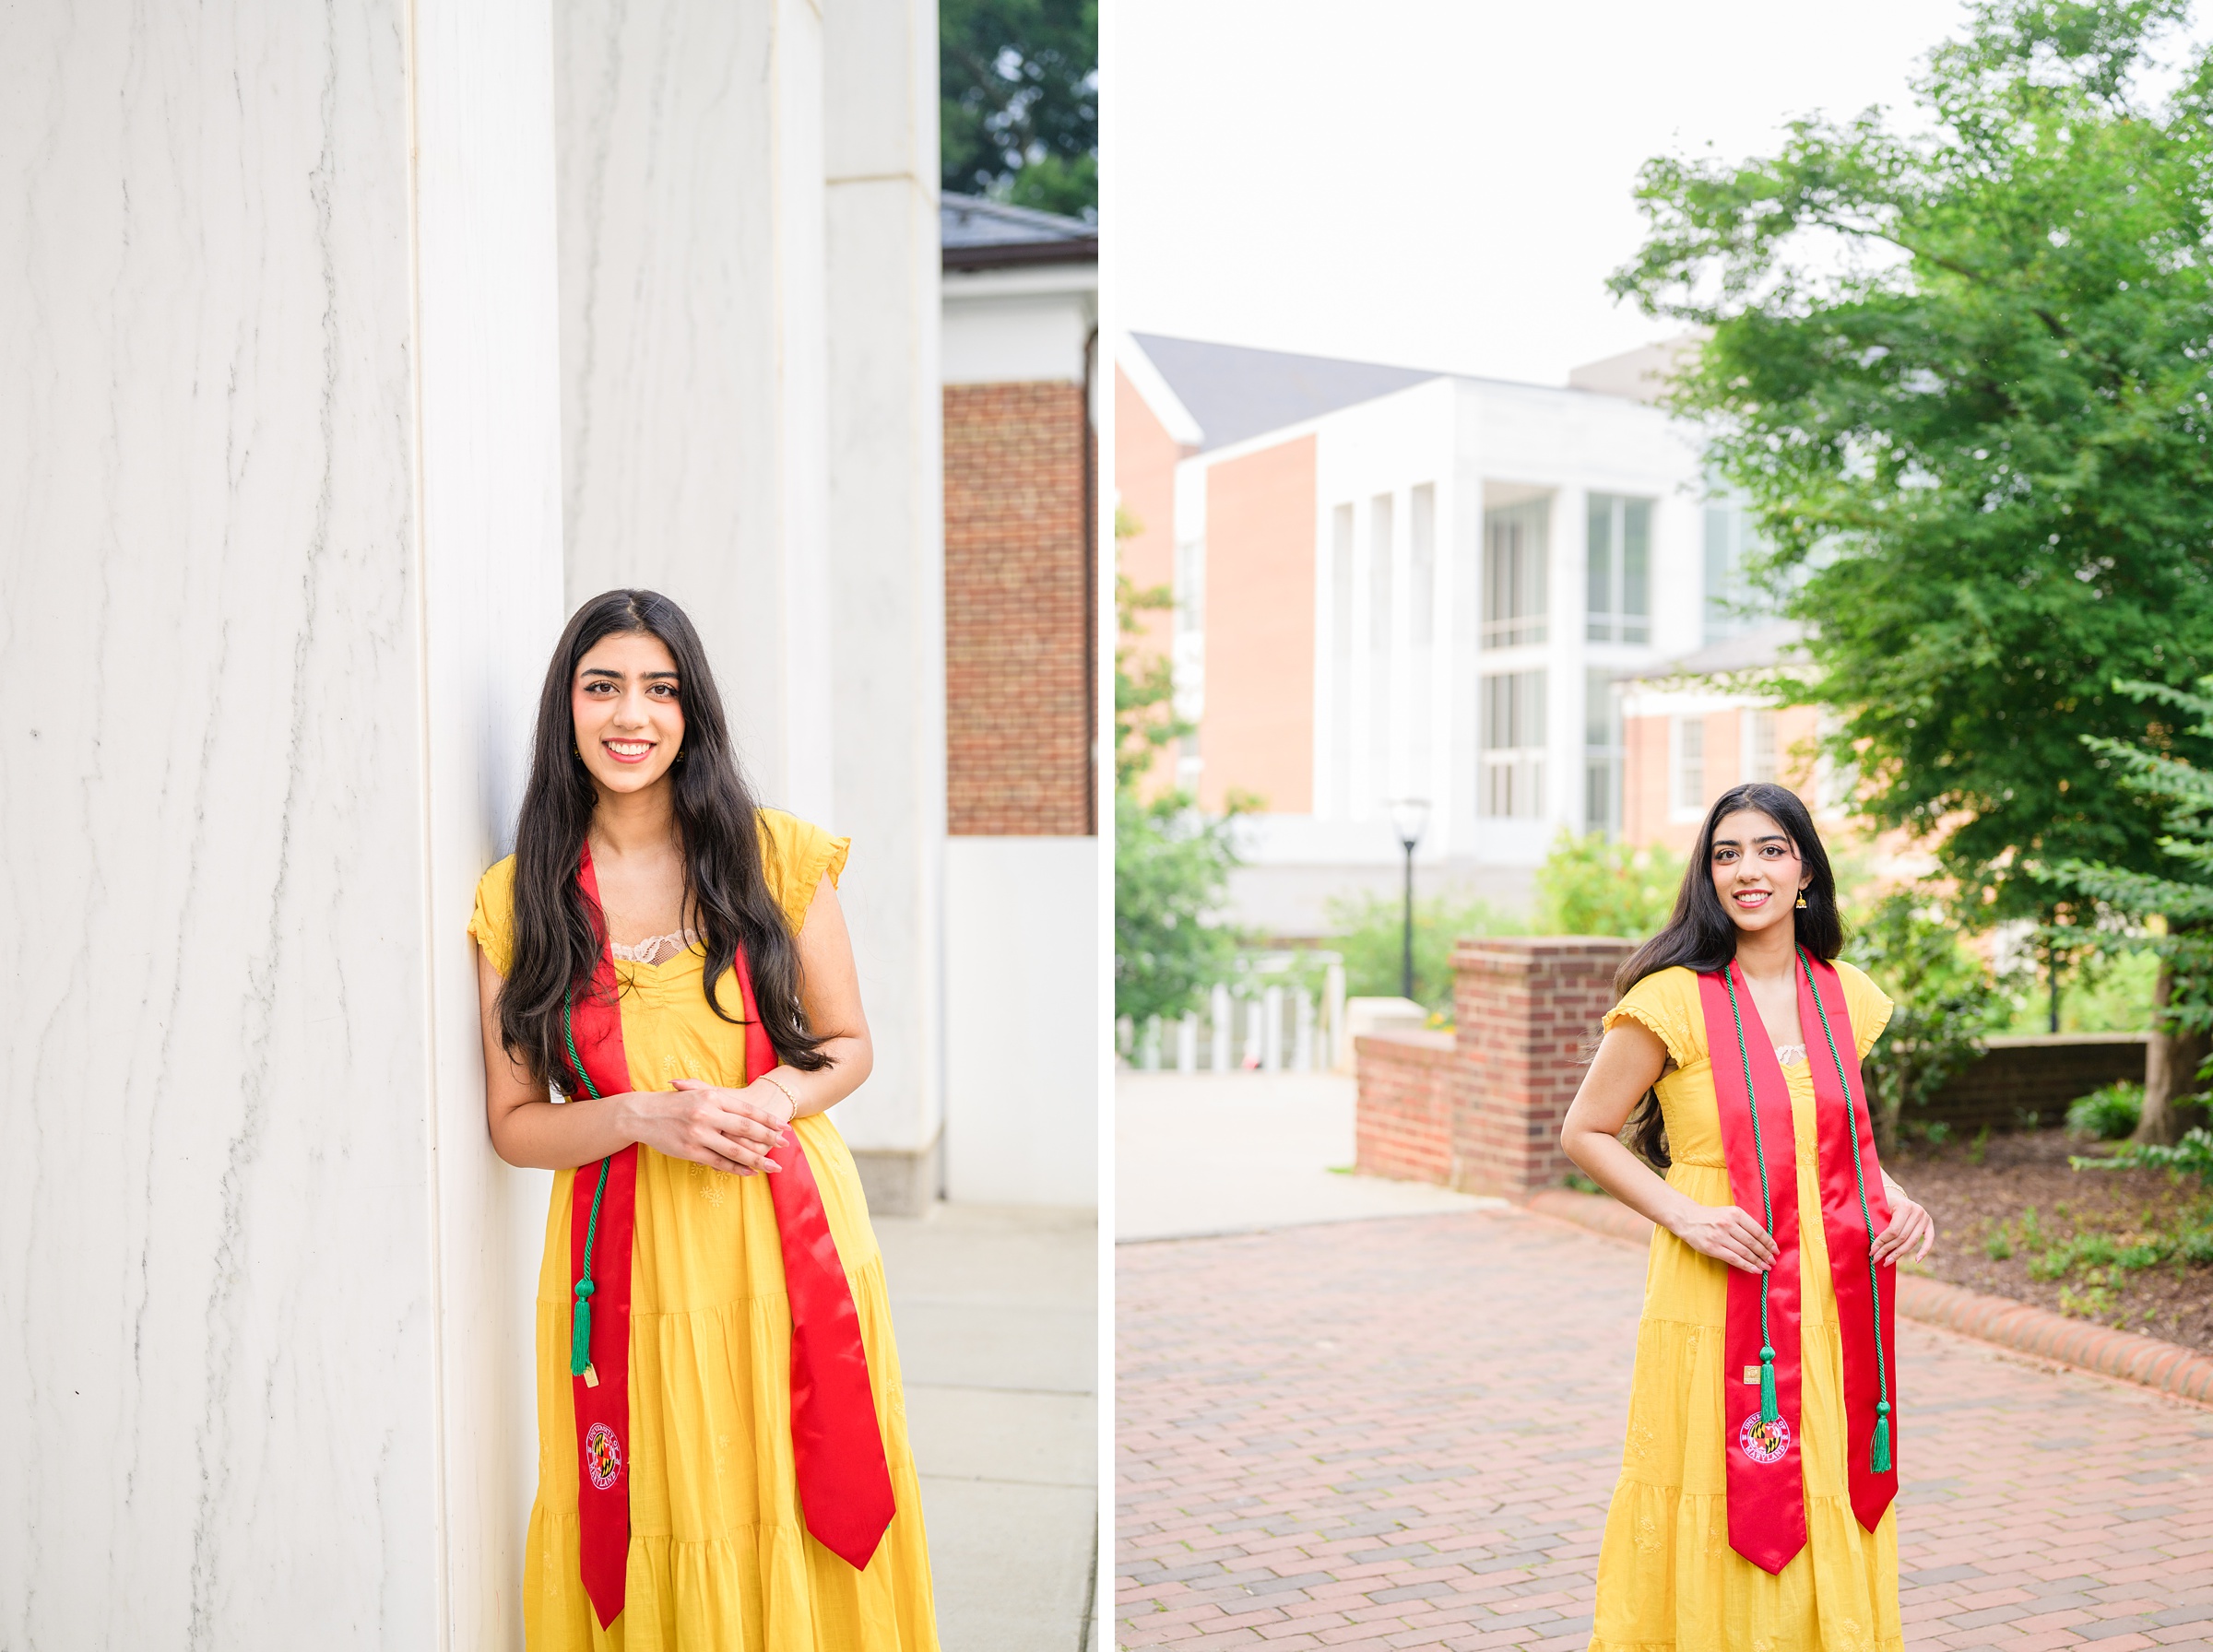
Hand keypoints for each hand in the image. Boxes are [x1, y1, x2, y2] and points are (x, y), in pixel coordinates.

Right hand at [623, 1080, 785, 1175]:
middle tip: (785, 1145)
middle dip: (769, 1138)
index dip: (768, 1120)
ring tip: (775, 1166)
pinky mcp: (691, 1151)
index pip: (748, 1110)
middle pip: (747, 1129)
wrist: (643, 1114)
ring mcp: (699, 1134)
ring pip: (736, 1150)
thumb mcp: (699, 1092)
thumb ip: (723, 1100)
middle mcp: (708, 1115)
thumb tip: (751, 1111)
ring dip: (759, 1160)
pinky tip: (751, 1172)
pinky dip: (737, 1169)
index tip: (784, 1127)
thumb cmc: (675, 1102)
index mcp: (713, 1097)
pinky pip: (719, 1163)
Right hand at [1667, 1199, 1779, 1274]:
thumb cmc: (1711, 1217)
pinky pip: (1734, 1259)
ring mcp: (1720, 1236)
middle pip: (1753, 1242)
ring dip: (1758, 1261)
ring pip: (1745, 1252)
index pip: (1758, 1230)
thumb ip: (1745, 1223)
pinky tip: (1755, 1270)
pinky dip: (1747, 1266)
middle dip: (1765, 1254)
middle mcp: (1728, 1224)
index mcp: (1735, 1213)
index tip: (1775, 1250)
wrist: (1688, 1218)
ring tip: (1766, 1267)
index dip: (1769, 1242)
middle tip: (1773, 1261)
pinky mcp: (1712, 1248)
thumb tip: (1765, 1240)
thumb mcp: (1729, 1213)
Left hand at [1870, 1191, 1935, 1264]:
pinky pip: (1929, 1240)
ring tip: (1887, 1262)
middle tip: (1876, 1259)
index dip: (1882, 1242)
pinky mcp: (1930, 1224)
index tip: (1872, 1251)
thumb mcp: (1879, 1207)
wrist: (1896, 1196)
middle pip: (1902, 1237)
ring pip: (1912, 1242)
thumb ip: (1878, 1223)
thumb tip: (1874, 1248)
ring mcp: (1925, 1218)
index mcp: (1904, 1206)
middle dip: (1887, 1250)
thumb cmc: (1884, 1203)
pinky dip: (1924, 1251)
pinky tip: (1916, 1260)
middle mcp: (1918, 1212)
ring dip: (1899, 1254)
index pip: (1893, 1230)